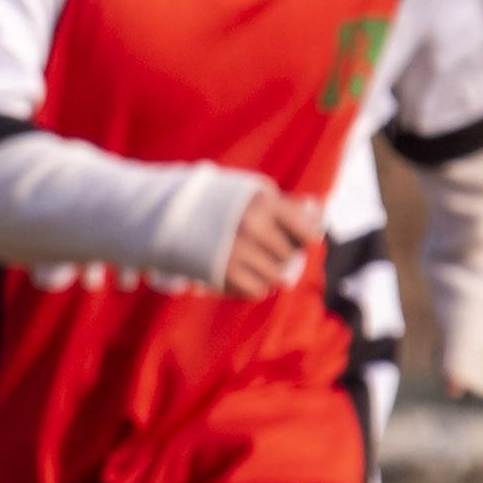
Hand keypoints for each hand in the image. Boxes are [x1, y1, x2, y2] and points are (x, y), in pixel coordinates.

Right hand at [214, 182, 328, 299]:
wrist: (165, 216)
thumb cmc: (216, 202)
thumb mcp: (250, 192)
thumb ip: (284, 204)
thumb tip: (317, 217)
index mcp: (263, 203)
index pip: (307, 233)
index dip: (307, 239)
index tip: (302, 241)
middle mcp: (252, 227)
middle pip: (289, 256)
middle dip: (283, 255)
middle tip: (269, 250)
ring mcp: (236, 252)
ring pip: (276, 277)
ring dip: (270, 273)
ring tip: (255, 264)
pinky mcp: (222, 273)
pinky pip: (256, 290)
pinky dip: (254, 286)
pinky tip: (243, 275)